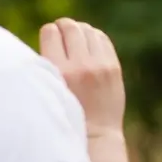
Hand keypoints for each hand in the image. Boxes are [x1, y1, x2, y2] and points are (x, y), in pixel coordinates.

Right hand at [39, 18, 125, 137]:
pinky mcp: (113, 67)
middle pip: (70, 27)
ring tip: (74, 37)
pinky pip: (102, 39)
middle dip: (63, 27)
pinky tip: (88, 42)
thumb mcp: (49, 89)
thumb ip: (47, 64)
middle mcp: (81, 66)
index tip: (49, 39)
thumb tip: (50, 35)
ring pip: (87, 30)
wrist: (96, 134)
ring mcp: (100, 66)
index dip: (48, 33)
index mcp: (59, 72)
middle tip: (60, 32)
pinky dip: (93, 36)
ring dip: (78, 30)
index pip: (50, 32)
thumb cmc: (66, 113)